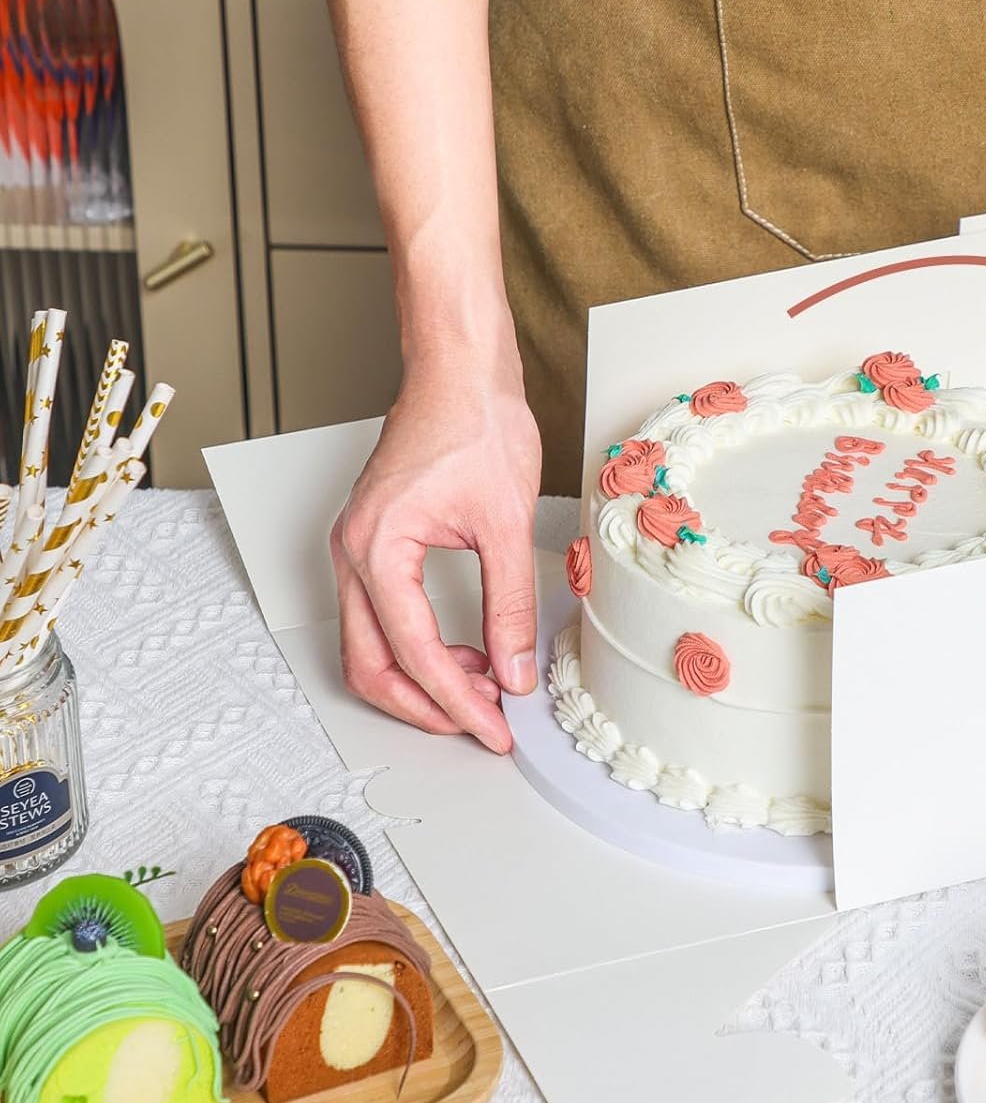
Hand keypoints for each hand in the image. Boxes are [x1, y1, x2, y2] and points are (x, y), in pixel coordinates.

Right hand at [331, 354, 541, 751]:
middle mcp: (352, 553)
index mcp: (378, 549)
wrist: (459, 373)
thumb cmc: (476, 423)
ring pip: (367, 647)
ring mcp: (355, 548)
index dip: (457, 704)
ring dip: (418, 680)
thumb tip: (515, 669)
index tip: (494, 729)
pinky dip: (414, 648)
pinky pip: (378, 617)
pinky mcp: (371, 544)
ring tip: (481, 689)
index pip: (414, 654)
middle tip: (481, 725)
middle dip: (425, 707)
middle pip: (370, 666)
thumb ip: (510, 606)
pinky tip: (462, 652)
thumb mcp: (506, 524)